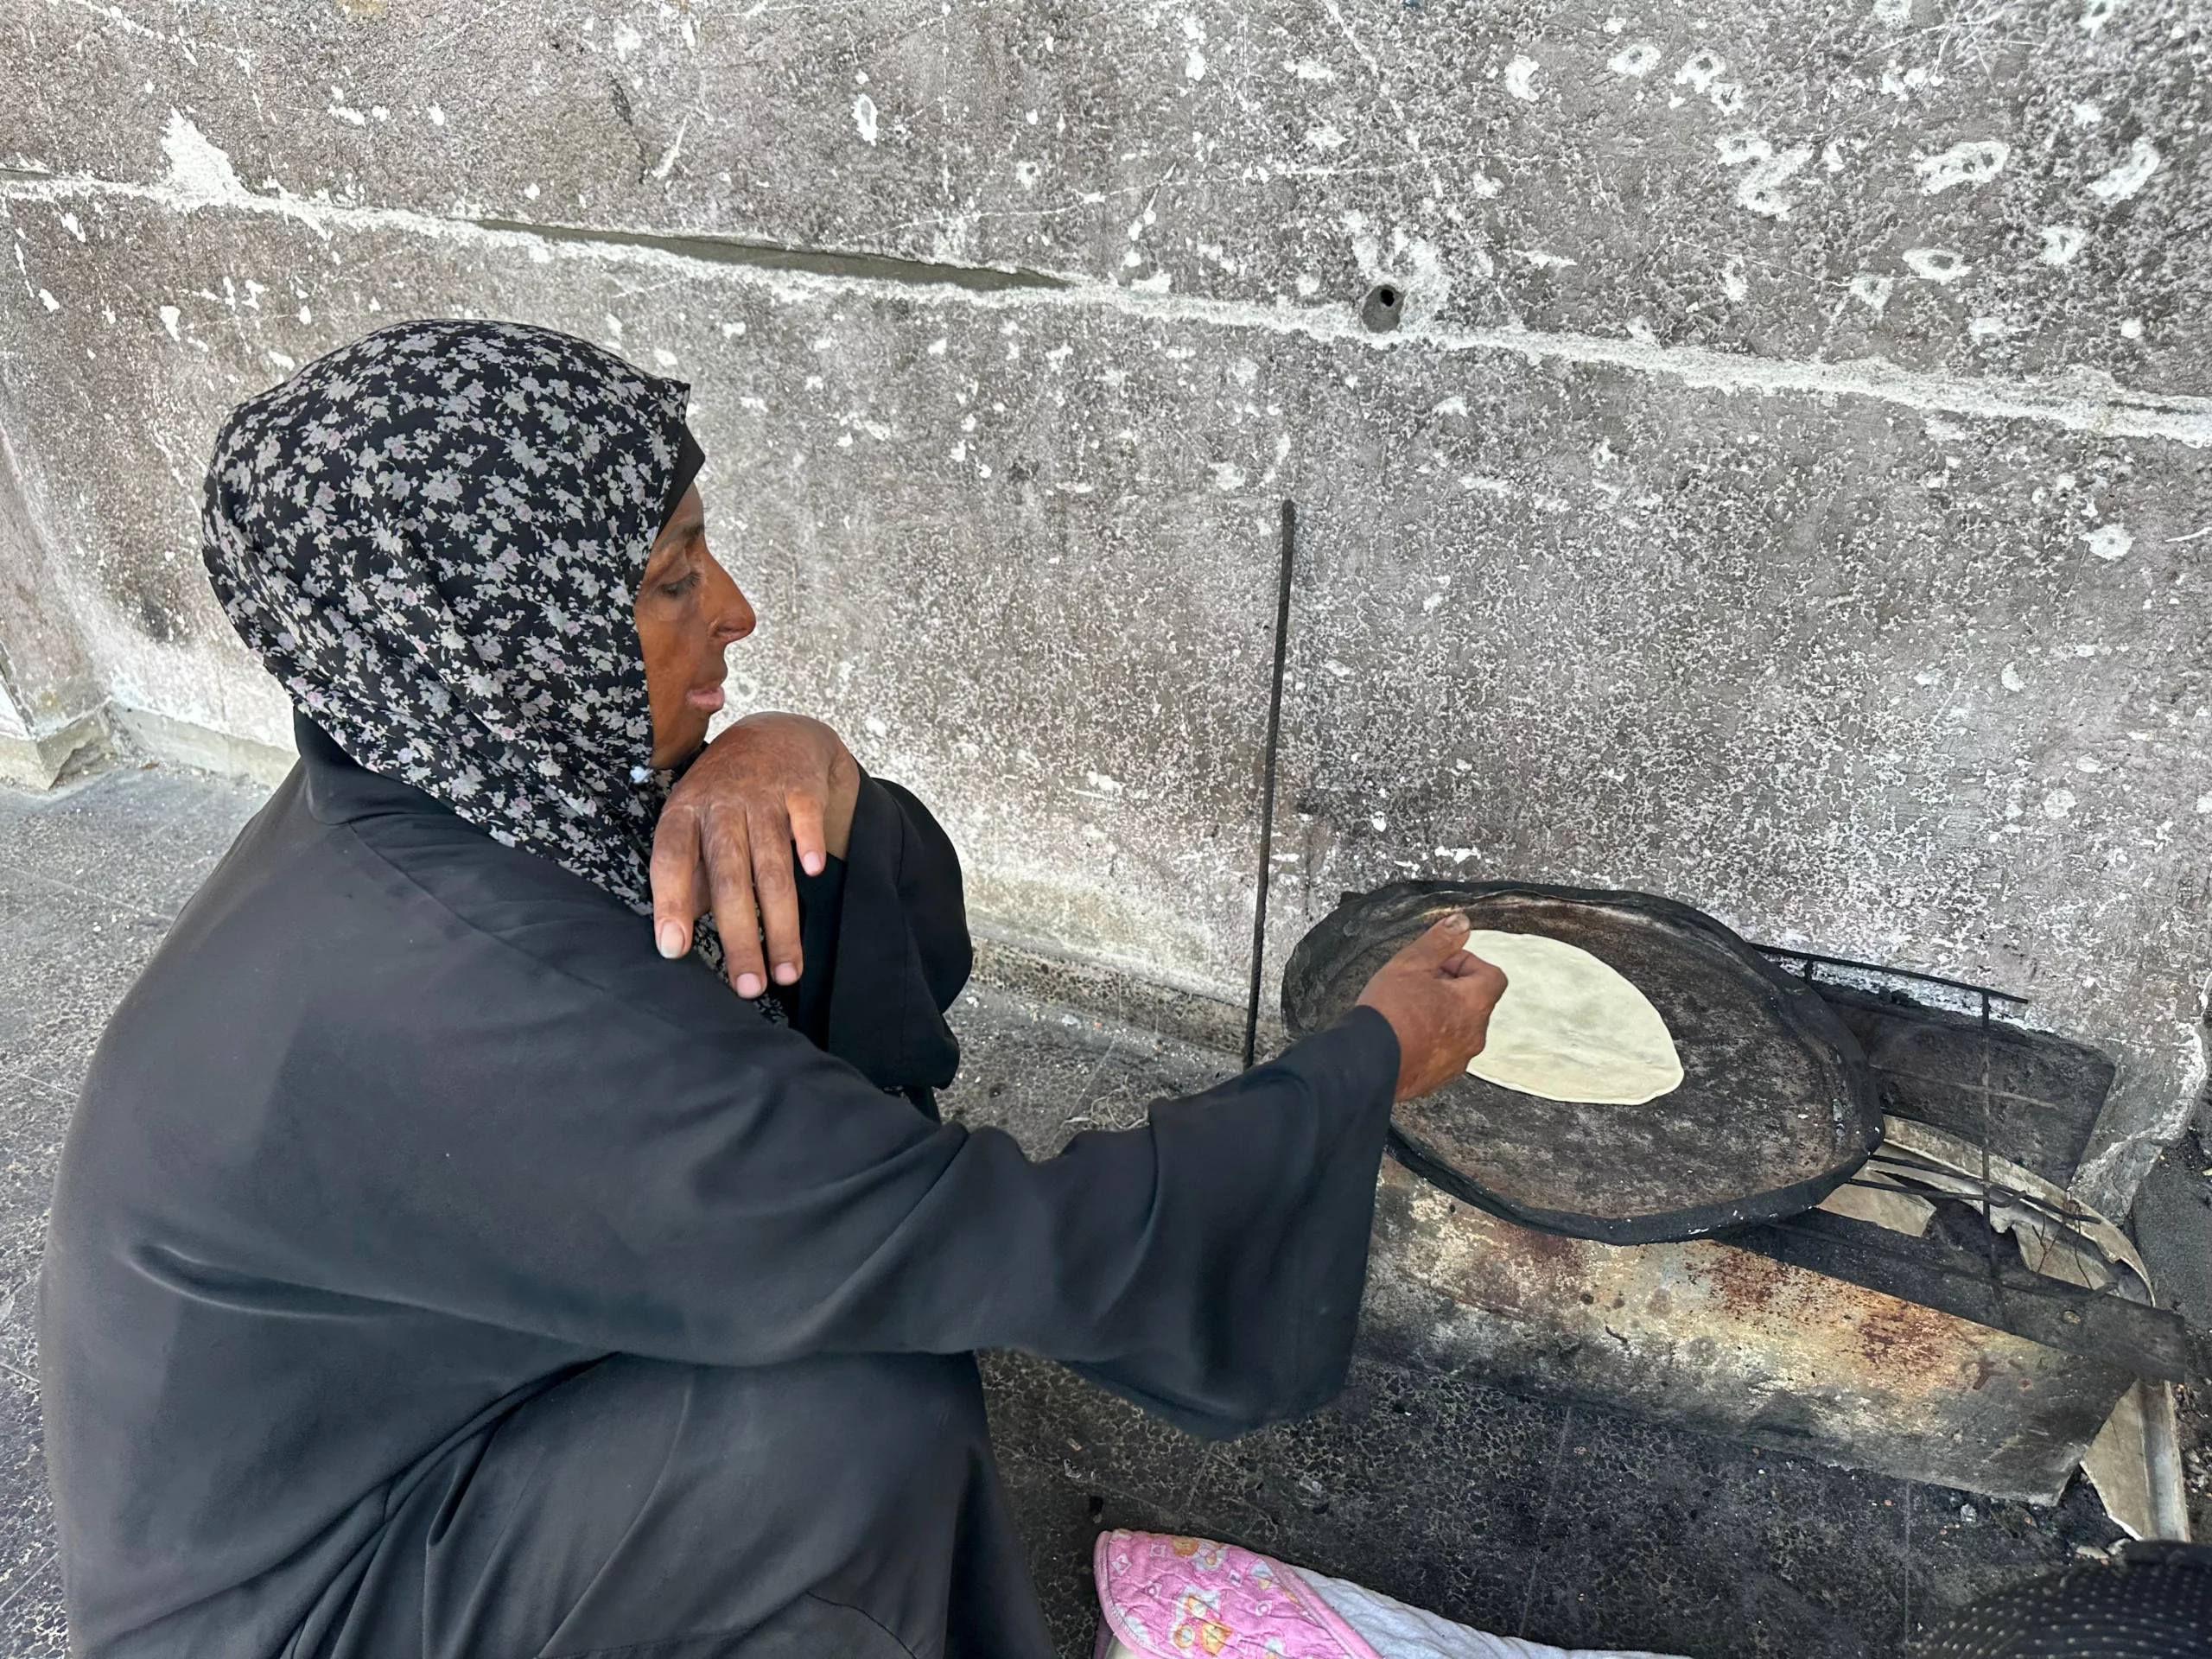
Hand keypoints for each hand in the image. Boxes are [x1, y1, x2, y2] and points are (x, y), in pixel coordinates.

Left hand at [649, 713, 860, 995]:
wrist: (776, 735)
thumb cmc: (727, 797)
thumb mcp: (694, 825)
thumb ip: (690, 878)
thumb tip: (677, 938)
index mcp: (684, 813)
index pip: (671, 859)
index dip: (672, 903)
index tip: (674, 950)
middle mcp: (721, 803)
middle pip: (729, 876)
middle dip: (739, 936)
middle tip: (747, 987)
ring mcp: (763, 794)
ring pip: (771, 865)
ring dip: (780, 922)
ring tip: (786, 972)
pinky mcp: (801, 788)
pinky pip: (806, 820)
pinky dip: (810, 843)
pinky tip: (816, 874)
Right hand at [1355, 912, 1507, 1101]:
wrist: (1366, 1063)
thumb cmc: (1388, 1015)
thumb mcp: (1409, 965)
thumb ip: (1439, 942)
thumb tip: (1460, 924)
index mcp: (1473, 1005)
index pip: (1492, 975)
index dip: (1467, 963)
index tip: (1440, 963)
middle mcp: (1473, 1035)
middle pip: (1475, 1002)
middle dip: (1451, 988)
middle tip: (1418, 983)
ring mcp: (1458, 1060)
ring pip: (1459, 1028)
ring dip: (1441, 1015)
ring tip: (1407, 1009)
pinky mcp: (1439, 1077)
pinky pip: (1444, 1052)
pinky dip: (1431, 1040)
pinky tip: (1404, 1034)